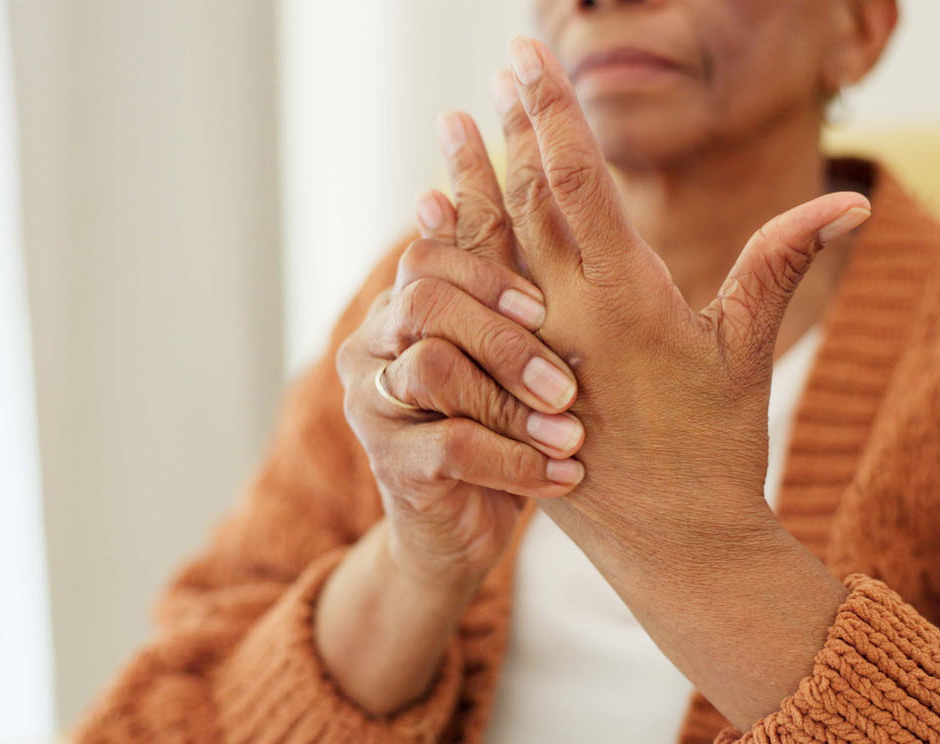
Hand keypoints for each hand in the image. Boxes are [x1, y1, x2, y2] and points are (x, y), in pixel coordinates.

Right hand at [318, 109, 585, 715]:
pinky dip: (517, 462)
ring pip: (433, 369)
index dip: (488, 274)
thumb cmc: (494, 428)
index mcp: (395, 310)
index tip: (544, 308)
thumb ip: (491, 287)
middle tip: (565, 382)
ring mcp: (370, 406)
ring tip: (571, 435)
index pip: (425, 258)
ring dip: (513, 402)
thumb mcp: (500, 356)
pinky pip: (451, 445)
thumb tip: (464, 194)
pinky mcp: (390, 464)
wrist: (458, 532)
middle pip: (424, 303)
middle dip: (504, 336)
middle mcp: (368, 349)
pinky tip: (563, 476)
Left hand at [480, 38, 868, 726]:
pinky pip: (470, 309)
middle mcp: (566, 320)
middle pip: (524, 206)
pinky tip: (433, 221)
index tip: (529, 61)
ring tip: (451, 130)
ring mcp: (529, 353)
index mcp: (628, 299)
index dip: (550, 116)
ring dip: (468, 185)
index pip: (577, 184)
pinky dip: (450, 258)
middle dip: (507, 134)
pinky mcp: (507, 385)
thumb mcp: (747, 352)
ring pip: (488, 253)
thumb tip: (852, 204)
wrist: (671, 545)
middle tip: (493, 75)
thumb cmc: (717, 450)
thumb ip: (781, 265)